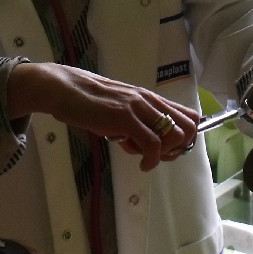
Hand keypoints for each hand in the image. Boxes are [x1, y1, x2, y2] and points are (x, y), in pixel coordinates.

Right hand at [9, 62, 198, 170]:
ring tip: (142, 156)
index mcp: (150, 98)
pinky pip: (152, 144)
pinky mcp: (125, 118)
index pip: (188, 116)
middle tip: (157, 156)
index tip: (169, 150)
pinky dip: (151, 160)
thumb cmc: (87, 101)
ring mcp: (138, 108)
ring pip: (174, 136)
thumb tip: (148, 142)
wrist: (63, 89)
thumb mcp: (119, 108)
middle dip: (179, 149)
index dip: (186, 137)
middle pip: (189, 128)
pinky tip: (142, 165)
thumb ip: (136, 121)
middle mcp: (149, 101)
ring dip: (163, 154)